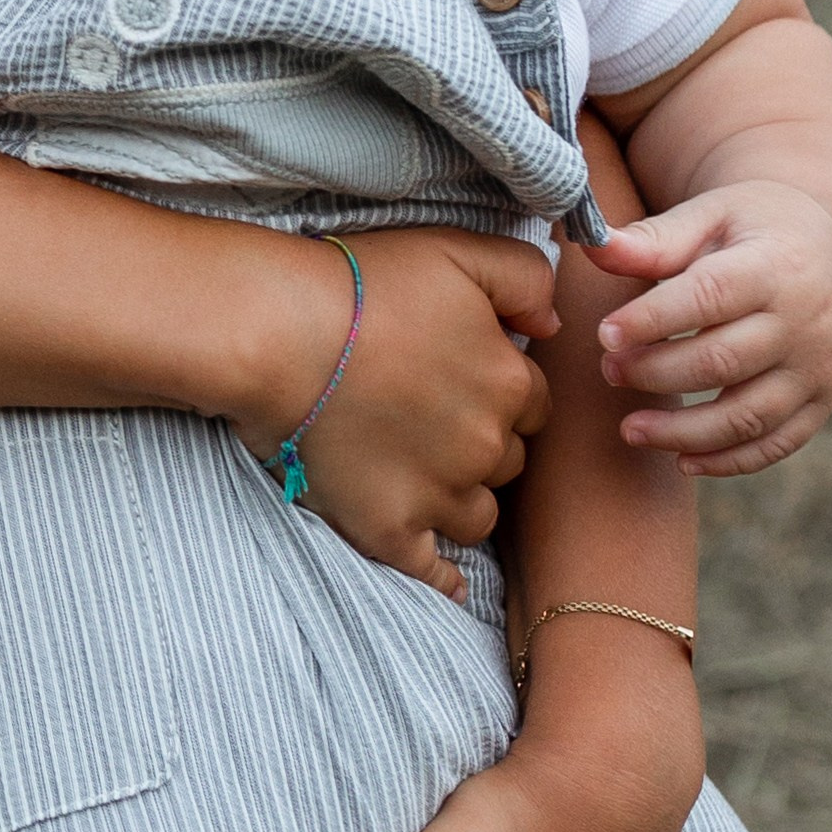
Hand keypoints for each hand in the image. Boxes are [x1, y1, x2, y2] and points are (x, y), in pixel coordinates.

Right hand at [242, 229, 558, 597]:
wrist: (278, 334)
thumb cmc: (363, 285)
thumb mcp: (457, 251)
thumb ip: (526, 278)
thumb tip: (553, 324)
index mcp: (508, 382)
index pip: (532, 403)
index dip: (498, 389)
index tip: (458, 377)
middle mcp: (485, 446)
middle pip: (508, 459)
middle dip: (480, 441)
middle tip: (426, 415)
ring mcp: (438, 494)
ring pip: (478, 513)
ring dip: (459, 496)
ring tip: (415, 469)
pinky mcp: (390, 530)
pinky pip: (434, 571)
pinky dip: (443, 578)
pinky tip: (446, 580)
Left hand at [587, 178, 831, 474]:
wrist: (829, 248)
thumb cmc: (753, 228)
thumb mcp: (711, 216)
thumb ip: (655, 239)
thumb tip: (594, 246)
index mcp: (778, 266)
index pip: (710, 297)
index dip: (653, 319)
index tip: (605, 334)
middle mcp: (808, 322)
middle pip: (724, 361)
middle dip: (656, 372)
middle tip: (609, 371)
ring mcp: (821, 368)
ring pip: (748, 416)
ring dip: (682, 432)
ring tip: (629, 429)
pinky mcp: (823, 401)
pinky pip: (776, 444)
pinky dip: (727, 461)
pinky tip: (681, 459)